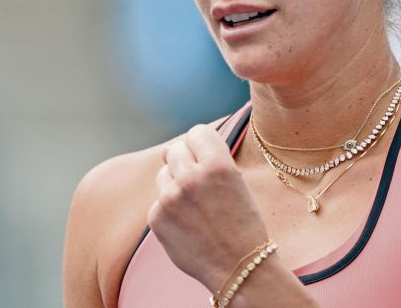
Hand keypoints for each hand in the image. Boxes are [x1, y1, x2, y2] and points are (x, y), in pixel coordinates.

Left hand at [147, 123, 270, 290]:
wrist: (239, 268)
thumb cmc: (243, 224)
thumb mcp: (236, 182)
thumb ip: (209, 161)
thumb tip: (174, 149)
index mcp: (217, 164)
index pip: (197, 132)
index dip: (201, 142)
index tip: (205, 153)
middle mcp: (191, 177)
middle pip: (176, 149)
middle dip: (185, 159)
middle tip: (198, 179)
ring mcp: (170, 198)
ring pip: (163, 173)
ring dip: (175, 182)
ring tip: (195, 204)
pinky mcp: (157, 217)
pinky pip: (158, 200)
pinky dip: (169, 208)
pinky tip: (188, 222)